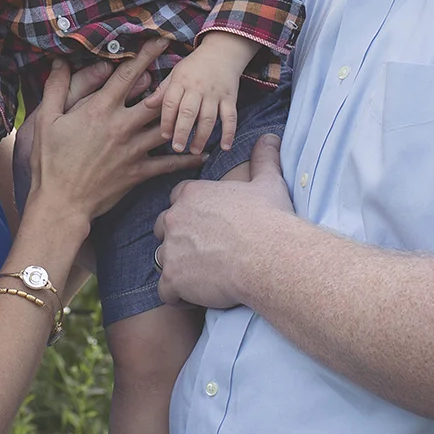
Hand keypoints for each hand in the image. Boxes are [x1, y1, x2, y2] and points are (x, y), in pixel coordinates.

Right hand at [28, 39, 202, 225]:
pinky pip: (168, 163)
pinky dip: (186, 158)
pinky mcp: (138, 171)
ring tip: (200, 107)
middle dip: (173, 82)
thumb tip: (59, 62)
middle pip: (156, 98)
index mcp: (99, 110)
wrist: (62, 202)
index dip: (145, 55)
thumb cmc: (50, 162)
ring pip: (166, 127)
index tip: (160, 41)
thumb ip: (56, 89)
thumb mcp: (46, 121)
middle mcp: (121, 126)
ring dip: (184, 117)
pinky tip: (202, 154)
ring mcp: (133, 149)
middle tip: (187, 70)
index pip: (127, 75)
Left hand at [154, 132, 293, 308]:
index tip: (210, 228)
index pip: (177, 201)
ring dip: (178, 269)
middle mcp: (175, 218)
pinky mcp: (173, 279)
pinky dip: (178, 297)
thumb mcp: (268, 182)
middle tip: (206, 254)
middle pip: (164, 229)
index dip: (192, 216)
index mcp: (192, 195)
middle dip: (178, 240)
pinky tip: (197, 297)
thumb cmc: (271, 219)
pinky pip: (166, 292)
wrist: (270, 256)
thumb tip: (270, 137)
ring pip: (163, 260)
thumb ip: (264, 158)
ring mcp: (171, 249)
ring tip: (204, 277)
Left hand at [158, 31, 258, 153]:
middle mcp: (197, 88)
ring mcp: (215, 94)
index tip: (164, 135)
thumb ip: (163, 91)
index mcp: (181, 82)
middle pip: (189, 112)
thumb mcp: (175, 73)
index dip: (166, 119)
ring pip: (208, 117)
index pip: (171, 102)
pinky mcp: (230, 98)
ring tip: (195, 150)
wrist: (222, 52)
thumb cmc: (194, 67)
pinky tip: (225, 147)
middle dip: (182, 131)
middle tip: (177, 148)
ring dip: (202, 135)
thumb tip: (146, 105)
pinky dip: (229, 132)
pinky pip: (230, 116)